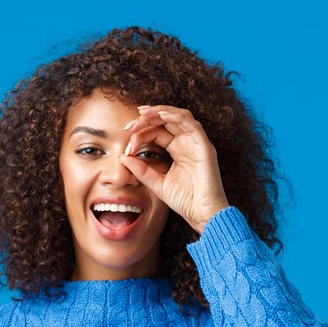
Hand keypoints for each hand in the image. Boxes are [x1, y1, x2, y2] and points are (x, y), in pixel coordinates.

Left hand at [119, 105, 228, 233]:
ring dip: (160, 112)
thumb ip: (141, 170)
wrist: (202, 214)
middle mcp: (187, 143)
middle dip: (147, 119)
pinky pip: (193, 125)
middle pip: (166, 121)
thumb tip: (122, 157)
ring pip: (179, 117)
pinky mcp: (205, 147)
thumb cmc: (185, 201)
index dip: (140, 134)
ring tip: (143, 113)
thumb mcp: (157, 183)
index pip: (156, 132)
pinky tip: (163, 116)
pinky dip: (178, 117)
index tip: (127, 147)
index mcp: (177, 149)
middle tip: (130, 125)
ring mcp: (196, 143)